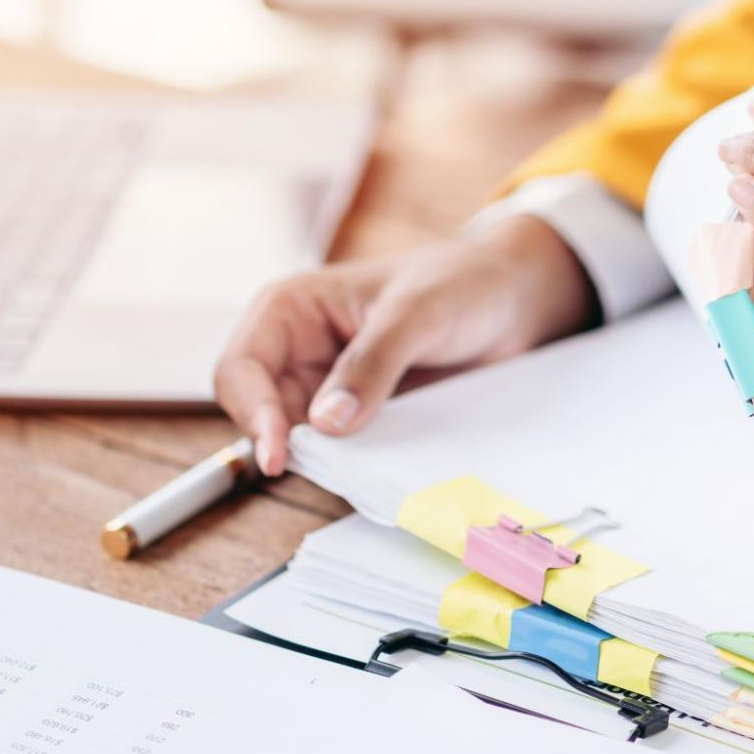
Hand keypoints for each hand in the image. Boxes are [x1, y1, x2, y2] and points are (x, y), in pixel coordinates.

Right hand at [214, 215, 595, 473]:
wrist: (512, 300)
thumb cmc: (460, 283)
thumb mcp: (416, 314)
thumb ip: (371, 364)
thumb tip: (325, 423)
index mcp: (291, 309)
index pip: (241, 369)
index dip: (251, 413)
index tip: (279, 454)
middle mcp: (298, 351)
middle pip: (260, 413)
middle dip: (284, 443)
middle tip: (327, 468)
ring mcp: (327, 388)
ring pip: (298, 440)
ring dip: (321, 459)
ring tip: (360, 466)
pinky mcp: (361, 416)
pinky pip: (340, 452)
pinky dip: (350, 465)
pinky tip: (376, 470)